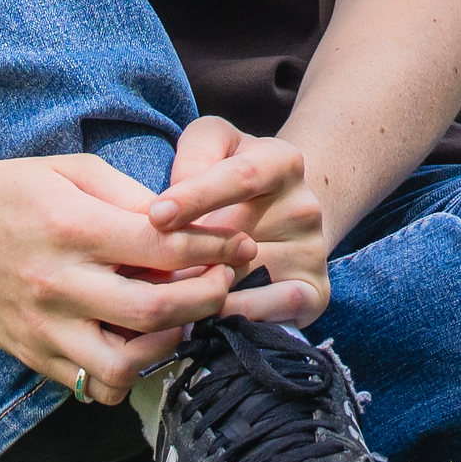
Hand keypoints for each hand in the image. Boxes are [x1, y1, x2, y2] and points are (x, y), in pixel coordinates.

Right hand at [0, 145, 263, 403]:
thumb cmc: (12, 189)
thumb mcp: (73, 170)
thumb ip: (131, 197)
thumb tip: (186, 226)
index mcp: (72, 227)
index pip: (163, 244)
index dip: (213, 246)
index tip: (239, 245)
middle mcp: (57, 282)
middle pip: (155, 308)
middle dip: (208, 298)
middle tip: (225, 284)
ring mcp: (42, 326)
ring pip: (124, 363)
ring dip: (169, 345)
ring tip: (184, 320)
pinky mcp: (31, 354)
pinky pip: (91, 385)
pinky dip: (127, 373)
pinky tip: (140, 345)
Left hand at [151, 116, 336, 324]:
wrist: (279, 215)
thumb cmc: (229, 175)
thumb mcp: (213, 143)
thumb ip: (196, 151)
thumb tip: (183, 194)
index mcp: (282, 163)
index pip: (242, 177)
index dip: (196, 196)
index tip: (156, 215)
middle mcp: (305, 207)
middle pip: (240, 241)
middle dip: (189, 259)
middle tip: (145, 271)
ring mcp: (312, 253)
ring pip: (249, 281)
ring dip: (203, 293)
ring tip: (165, 298)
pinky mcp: (314, 294)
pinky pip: (270, 313)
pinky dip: (233, 318)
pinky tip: (200, 317)